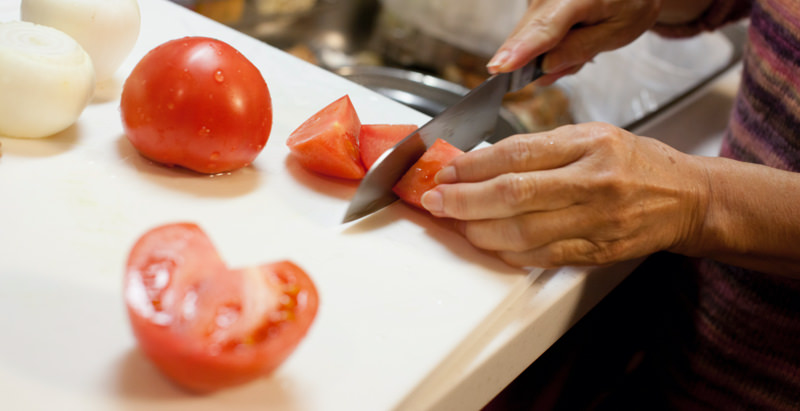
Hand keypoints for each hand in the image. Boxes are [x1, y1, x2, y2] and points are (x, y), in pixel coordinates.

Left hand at [420, 123, 708, 267]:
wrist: (687, 198)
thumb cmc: (635, 162)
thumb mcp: (591, 136)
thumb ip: (539, 149)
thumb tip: (479, 164)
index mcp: (589, 144)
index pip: (516, 153)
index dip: (472, 165)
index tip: (446, 171)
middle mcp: (594, 181)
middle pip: (512, 195)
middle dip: (463, 200)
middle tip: (435, 200)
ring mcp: (597, 220)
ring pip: (522, 232)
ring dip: (478, 231)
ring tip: (455, 224)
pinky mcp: (597, 251)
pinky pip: (541, 257)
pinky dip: (507, 252)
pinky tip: (488, 243)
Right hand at [488, 0, 662, 83]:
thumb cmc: (631, 3)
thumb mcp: (617, 32)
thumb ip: (581, 49)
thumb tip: (546, 66)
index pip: (545, 28)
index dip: (522, 50)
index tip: (501, 67)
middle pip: (529, 32)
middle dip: (534, 60)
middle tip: (558, 71)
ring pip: (529, 34)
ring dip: (548, 52)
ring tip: (582, 46)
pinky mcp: (537, 1)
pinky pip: (534, 30)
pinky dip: (550, 41)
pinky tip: (573, 36)